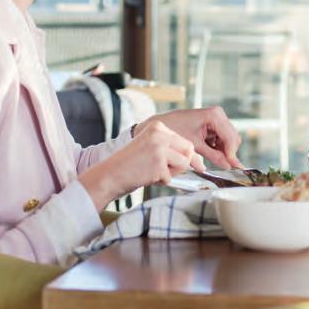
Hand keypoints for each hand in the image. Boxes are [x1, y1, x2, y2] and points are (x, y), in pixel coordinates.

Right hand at [79, 120, 202, 210]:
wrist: (109, 175)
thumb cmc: (131, 165)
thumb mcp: (152, 148)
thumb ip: (172, 149)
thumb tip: (199, 161)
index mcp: (158, 126)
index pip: (185, 142)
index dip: (179, 156)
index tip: (162, 160)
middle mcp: (160, 133)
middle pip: (189, 151)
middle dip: (179, 164)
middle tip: (159, 168)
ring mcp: (159, 147)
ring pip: (184, 164)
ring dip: (171, 173)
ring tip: (152, 171)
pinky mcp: (158, 163)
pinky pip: (171, 177)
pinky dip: (161, 181)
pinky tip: (146, 176)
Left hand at [134, 106, 241, 168]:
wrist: (161, 125)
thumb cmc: (173, 130)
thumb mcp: (194, 146)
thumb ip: (213, 156)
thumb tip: (228, 166)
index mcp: (214, 115)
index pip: (230, 137)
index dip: (231, 153)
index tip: (231, 166)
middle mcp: (217, 114)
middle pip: (233, 138)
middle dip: (229, 152)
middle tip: (224, 166)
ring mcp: (216, 119)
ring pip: (229, 140)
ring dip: (224, 151)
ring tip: (213, 159)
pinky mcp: (214, 125)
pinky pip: (223, 139)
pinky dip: (220, 148)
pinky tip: (211, 153)